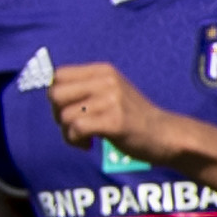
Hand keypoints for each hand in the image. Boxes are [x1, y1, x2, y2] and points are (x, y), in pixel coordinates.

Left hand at [47, 63, 187, 167]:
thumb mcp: (111, 93)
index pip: (58, 75)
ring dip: (68, 133)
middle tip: (74, 126)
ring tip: (84, 139)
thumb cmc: (134, 118)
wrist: (167, 136)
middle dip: (58, 115)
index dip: (57, 96)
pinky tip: (89, 145)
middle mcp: (107, 81)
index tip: (71, 111)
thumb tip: (50, 92)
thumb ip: (85, 88)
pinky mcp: (115, 121)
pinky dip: (76, 141)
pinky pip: (76, 129)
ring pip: (65, 115)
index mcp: (104, 71)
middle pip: (55, 94)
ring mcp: (112, 100)